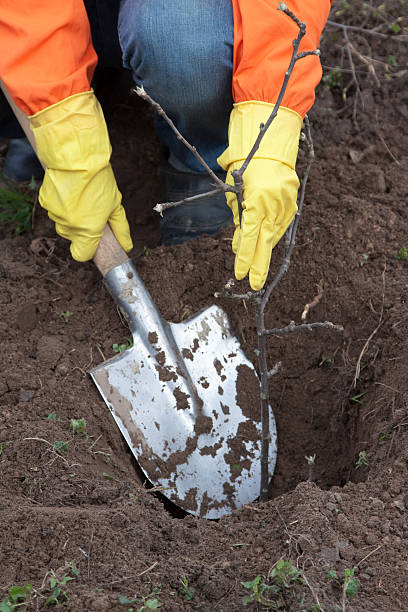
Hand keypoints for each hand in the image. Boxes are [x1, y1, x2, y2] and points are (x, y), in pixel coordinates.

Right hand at [29, 91, 131, 259]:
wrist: (77, 156)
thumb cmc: (99, 180)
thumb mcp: (115, 205)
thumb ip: (120, 229)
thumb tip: (127, 246)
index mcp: (87, 230)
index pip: (81, 255)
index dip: (87, 249)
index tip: (93, 240)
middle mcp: (69, 226)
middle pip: (73, 238)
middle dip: (81, 228)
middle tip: (90, 209)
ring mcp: (55, 215)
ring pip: (63, 224)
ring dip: (70, 216)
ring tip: (80, 196)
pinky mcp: (45, 203)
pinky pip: (54, 211)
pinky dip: (61, 204)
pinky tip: (69, 191)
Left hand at [224, 158, 298, 289]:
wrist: (270, 148)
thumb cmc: (246, 169)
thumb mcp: (235, 193)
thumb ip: (238, 220)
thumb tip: (237, 245)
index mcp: (257, 201)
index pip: (249, 236)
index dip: (244, 257)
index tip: (240, 274)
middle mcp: (273, 205)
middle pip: (265, 242)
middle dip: (259, 265)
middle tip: (254, 285)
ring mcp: (285, 205)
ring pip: (273, 235)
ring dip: (263, 250)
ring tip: (255, 264)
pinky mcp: (292, 204)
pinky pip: (281, 226)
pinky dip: (271, 236)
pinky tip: (264, 244)